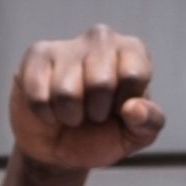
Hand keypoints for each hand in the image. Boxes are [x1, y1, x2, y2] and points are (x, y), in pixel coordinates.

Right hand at [8, 26, 162, 172]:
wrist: (59, 147)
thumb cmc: (102, 135)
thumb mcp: (134, 136)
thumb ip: (148, 123)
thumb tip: (133, 108)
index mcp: (133, 52)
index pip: (134, 75)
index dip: (124, 106)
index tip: (119, 110)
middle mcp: (102, 38)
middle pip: (101, 82)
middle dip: (95, 112)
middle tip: (92, 114)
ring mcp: (67, 44)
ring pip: (66, 92)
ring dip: (69, 116)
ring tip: (71, 112)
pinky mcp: (37, 56)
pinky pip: (39, 95)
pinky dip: (45, 114)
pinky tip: (49, 110)